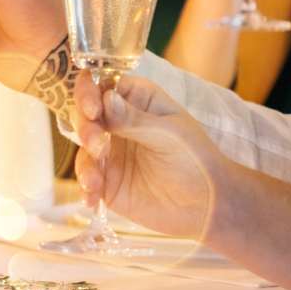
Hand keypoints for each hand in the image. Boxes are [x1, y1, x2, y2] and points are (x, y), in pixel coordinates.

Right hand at [73, 73, 233, 241]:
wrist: (207, 203)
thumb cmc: (195, 157)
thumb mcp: (168, 134)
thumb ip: (133, 119)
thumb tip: (106, 96)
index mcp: (136, 101)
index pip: (102, 86)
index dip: (89, 92)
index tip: (92, 109)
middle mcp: (118, 123)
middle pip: (86, 116)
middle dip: (86, 129)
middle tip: (97, 144)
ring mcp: (110, 153)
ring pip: (83, 149)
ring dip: (85, 163)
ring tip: (96, 181)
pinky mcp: (107, 181)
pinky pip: (87, 179)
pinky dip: (85, 188)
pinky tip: (92, 199)